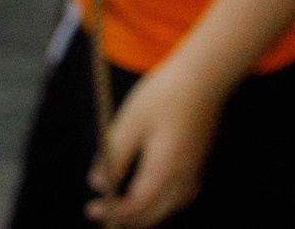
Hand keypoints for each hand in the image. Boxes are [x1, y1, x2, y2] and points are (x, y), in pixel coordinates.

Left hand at [87, 54, 227, 224]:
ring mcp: (194, 172)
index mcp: (165, 168)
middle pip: (154, 213)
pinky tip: (149, 196)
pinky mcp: (197, 164)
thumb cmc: (161, 96)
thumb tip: (97, 184)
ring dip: (144, 213)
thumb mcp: (129, 122)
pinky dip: (160, 203)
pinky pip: (179, 197)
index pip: (138, 205)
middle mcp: (183, 177)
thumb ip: (114, 156)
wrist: (202, 79)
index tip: (92, 210)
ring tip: (120, 208)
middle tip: (101, 213)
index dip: (114, 212)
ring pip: (168, 208)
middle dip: (127, 218)